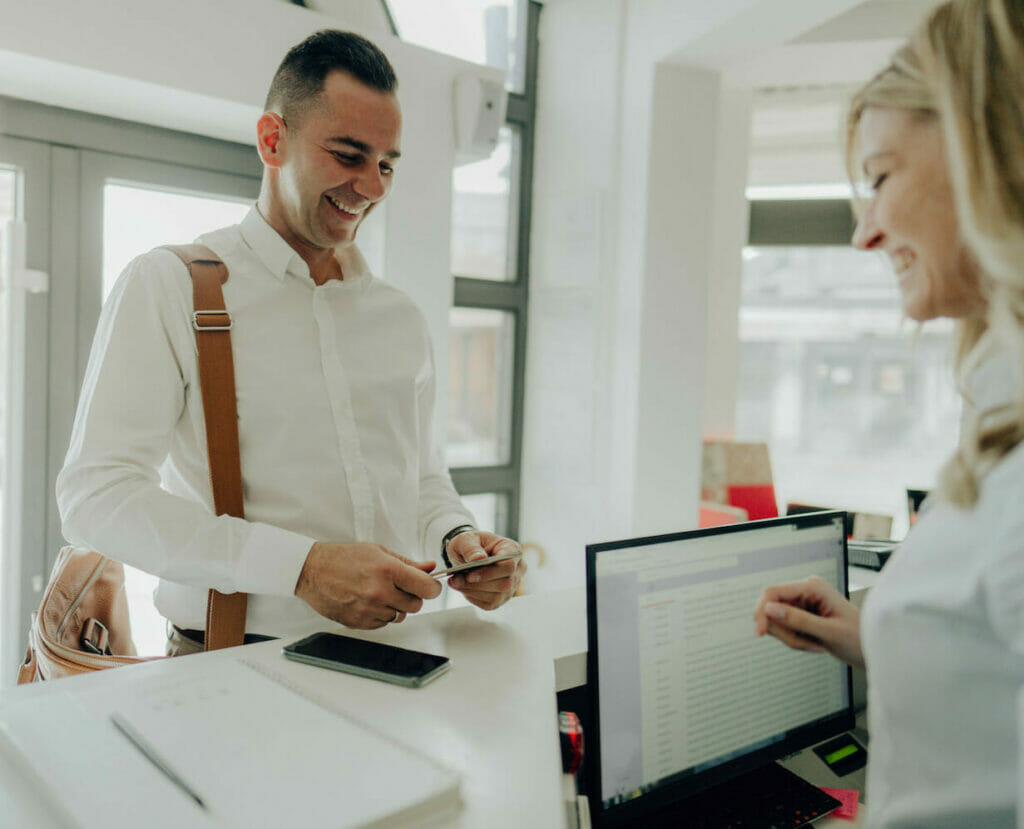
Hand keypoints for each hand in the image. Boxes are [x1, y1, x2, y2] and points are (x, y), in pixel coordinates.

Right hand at [295, 542, 441, 628]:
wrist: (312, 570)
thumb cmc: (343, 557)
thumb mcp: (379, 551)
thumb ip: (408, 563)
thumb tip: (430, 568)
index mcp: (388, 570)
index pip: (426, 588)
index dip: (433, 587)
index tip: (431, 585)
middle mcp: (380, 592)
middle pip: (416, 605)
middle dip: (413, 596)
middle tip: (400, 586)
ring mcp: (369, 609)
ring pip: (400, 616)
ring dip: (396, 606)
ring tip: (380, 591)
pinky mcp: (359, 622)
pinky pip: (383, 623)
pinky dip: (381, 614)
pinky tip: (369, 600)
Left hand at [446, 531, 524, 610]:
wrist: (467, 555)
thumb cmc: (471, 544)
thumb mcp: (466, 539)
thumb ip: (471, 548)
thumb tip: (478, 559)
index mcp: (512, 550)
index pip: (509, 565)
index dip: (490, 572)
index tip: (469, 574)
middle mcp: (517, 569)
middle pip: (505, 583)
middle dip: (478, 583)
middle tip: (456, 579)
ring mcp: (511, 586)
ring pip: (496, 596)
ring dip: (472, 591)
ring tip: (455, 582)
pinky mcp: (501, 599)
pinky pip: (489, 604)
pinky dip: (472, 597)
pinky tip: (462, 587)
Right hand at [752, 576, 864, 668]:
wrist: (871, 650)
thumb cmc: (859, 638)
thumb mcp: (829, 632)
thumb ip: (798, 620)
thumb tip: (769, 609)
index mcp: (813, 587)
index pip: (773, 592)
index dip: (762, 611)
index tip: (760, 632)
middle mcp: (805, 591)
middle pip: (772, 609)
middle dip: (784, 631)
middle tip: (806, 645)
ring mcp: (802, 603)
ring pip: (777, 622)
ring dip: (792, 638)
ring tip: (815, 645)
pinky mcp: (800, 615)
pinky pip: (784, 629)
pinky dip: (795, 641)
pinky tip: (813, 644)